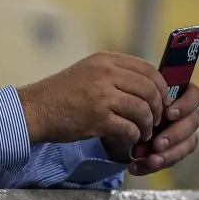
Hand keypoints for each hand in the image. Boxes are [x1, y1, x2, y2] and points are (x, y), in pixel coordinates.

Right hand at [16, 52, 169, 149]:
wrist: (35, 109)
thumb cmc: (62, 93)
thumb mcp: (88, 71)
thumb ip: (114, 73)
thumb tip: (146, 85)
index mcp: (106, 60)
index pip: (148, 69)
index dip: (161, 86)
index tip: (163, 100)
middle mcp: (106, 74)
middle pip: (149, 89)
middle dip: (158, 108)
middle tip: (156, 120)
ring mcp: (102, 96)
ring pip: (142, 110)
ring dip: (148, 125)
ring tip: (144, 132)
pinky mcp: (98, 118)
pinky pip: (129, 128)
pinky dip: (134, 136)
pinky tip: (130, 139)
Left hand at [124, 83, 198, 176]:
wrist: (121, 122)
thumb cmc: (133, 103)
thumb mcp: (138, 99)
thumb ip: (147, 99)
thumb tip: (150, 102)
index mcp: (182, 95)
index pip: (195, 96)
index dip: (186, 105)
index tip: (169, 114)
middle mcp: (188, 114)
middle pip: (193, 123)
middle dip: (175, 135)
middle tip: (158, 144)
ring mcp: (185, 133)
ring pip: (187, 145)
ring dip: (169, 155)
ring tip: (151, 161)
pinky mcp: (175, 151)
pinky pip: (171, 160)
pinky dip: (152, 165)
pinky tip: (136, 167)